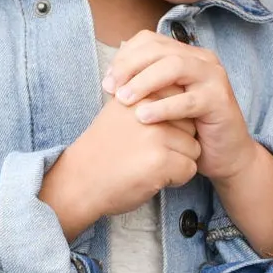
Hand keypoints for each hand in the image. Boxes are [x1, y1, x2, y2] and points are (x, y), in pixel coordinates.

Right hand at [38, 90, 199, 240]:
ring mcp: (155, 134)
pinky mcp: (160, 160)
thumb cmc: (103, 150)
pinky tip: (151, 178)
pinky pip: (189, 169)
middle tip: (147, 153)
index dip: (171, 123)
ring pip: (193, 148)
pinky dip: (176, 179)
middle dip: (177, 143)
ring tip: (148, 165)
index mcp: (139, 92)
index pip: (179, 101)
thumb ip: (148, 100)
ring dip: (178, 162)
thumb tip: (182, 90)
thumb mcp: (121, 112)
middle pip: (190, 125)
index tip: (148, 136)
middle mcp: (148, 109)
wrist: (79, 182)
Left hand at [105, 30, 272, 257]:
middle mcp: (202, 60)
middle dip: (130, 67)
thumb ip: (143, 85)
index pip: (150, 41)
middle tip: (110, 88)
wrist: (224, 155)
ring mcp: (213, 78)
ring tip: (123, 100)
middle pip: (160, 50)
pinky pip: (188, 100)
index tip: (107, 81)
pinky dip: (163, 107)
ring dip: (144, 82)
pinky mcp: (220, 101)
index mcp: (186, 55)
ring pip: (175, 67)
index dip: (125, 57)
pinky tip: (143, 117)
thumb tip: (113, 72)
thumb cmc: (188, 130)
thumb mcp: (162, 102)